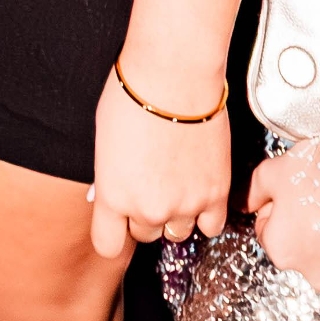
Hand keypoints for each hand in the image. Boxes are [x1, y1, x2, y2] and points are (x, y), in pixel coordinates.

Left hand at [89, 68, 231, 258]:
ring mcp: (184, 204)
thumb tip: (112, 192)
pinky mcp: (215, 194)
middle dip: (144, 213)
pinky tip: (199, 191)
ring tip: (175, 182)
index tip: (117, 224)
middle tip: (150, 183)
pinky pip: (211, 226)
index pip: (107, 245)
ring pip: (177, 232)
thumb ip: (110, 178)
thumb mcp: (104, 141)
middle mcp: (147, 207)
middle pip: (144, 234)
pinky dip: (206, 213)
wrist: (174, 75)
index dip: (113, 233)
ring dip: (176, 214)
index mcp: (113, 195)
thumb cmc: (133, 96)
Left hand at [247, 147, 319, 292]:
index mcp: (280, 251)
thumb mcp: (269, 174)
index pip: (270, 236)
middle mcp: (312, 275)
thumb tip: (241, 205)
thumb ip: (251, 194)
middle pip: (303, 254)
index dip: (279, 213)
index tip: (294, 197)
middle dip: (308, 234)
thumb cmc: (317, 169)